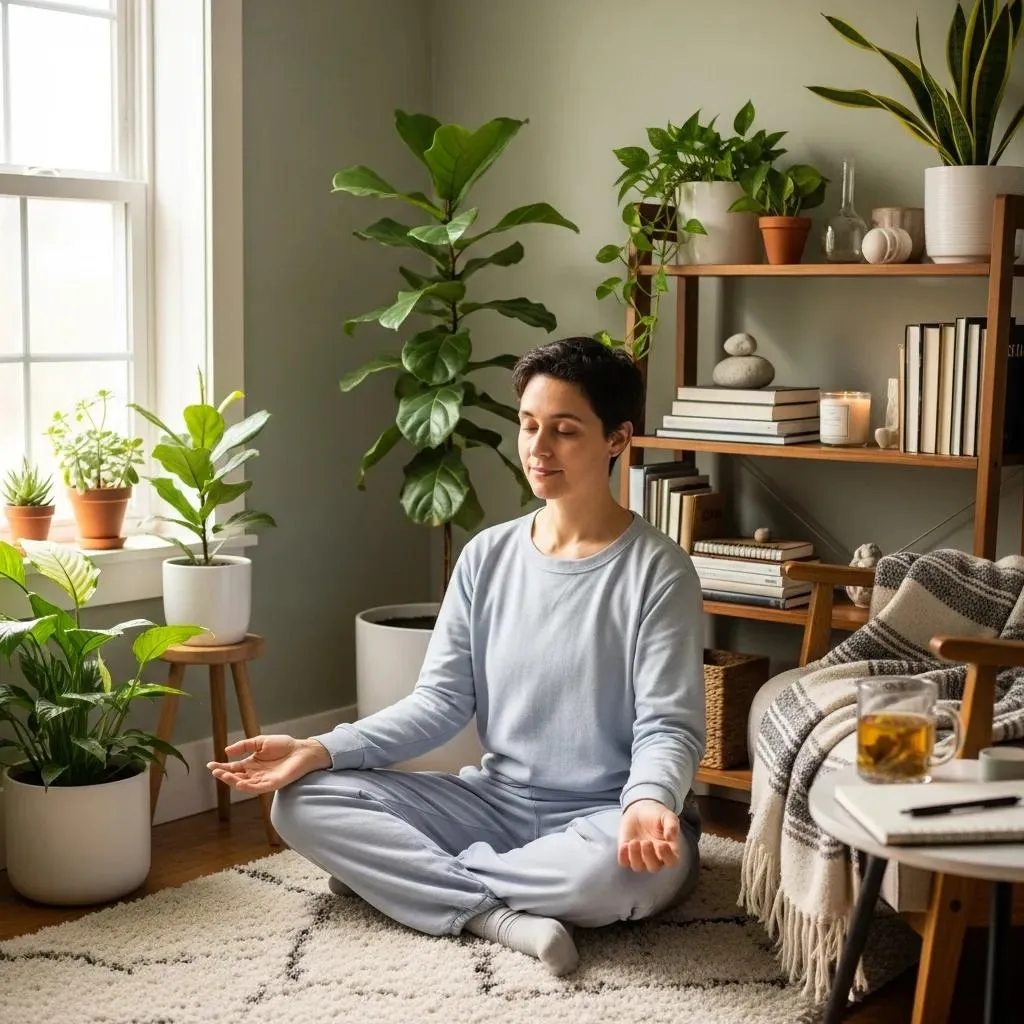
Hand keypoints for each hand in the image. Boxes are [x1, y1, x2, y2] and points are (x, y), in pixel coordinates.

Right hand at [207, 734, 329, 794]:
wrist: (301, 750)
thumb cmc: (284, 745)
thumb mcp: (260, 742)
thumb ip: (244, 746)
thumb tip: (226, 751)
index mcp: (252, 763)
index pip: (233, 767)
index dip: (221, 766)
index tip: (210, 765)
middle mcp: (255, 773)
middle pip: (236, 777)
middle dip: (224, 775)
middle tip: (215, 771)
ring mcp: (263, 780)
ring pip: (244, 784)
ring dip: (232, 781)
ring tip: (223, 775)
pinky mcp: (272, 784)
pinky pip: (257, 788)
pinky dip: (247, 787)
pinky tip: (239, 783)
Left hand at [617, 798, 680, 872]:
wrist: (639, 810)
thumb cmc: (657, 816)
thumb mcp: (667, 817)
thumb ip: (672, 826)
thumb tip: (671, 837)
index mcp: (668, 851)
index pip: (671, 862)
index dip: (667, 857)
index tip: (662, 845)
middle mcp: (655, 858)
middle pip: (653, 867)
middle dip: (648, 856)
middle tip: (646, 842)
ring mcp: (640, 857)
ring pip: (637, 867)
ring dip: (635, 856)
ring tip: (634, 842)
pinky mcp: (627, 854)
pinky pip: (624, 862)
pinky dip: (623, 857)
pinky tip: (625, 845)